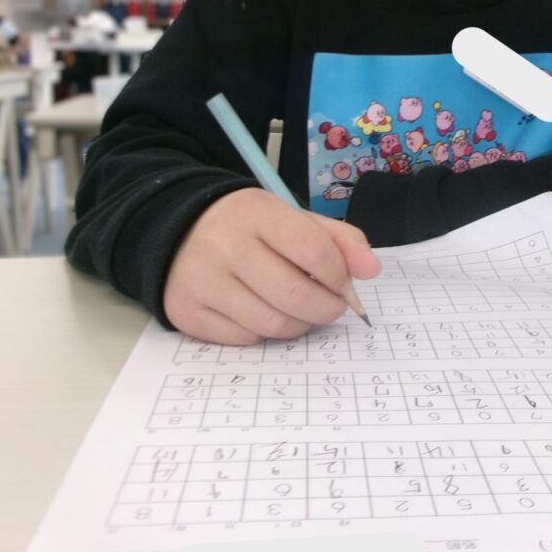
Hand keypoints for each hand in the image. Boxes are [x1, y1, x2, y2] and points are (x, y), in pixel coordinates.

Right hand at [163, 188, 379, 344]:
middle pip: (295, 295)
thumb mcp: (293, 219)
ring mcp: (202, 281)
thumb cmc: (250, 227)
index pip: (314, 250)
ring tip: (302, 311)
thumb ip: (338, 239)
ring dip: (300, 325)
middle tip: (331, 306)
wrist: (179, 230)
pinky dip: (265, 332)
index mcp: (257, 213)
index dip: (339, 274)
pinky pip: (245, 339)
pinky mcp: (187, 312)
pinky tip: (265, 312)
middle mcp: (225, 245)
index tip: (342, 282)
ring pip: (272, 324)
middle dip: (327, 309)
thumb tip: (372, 269)